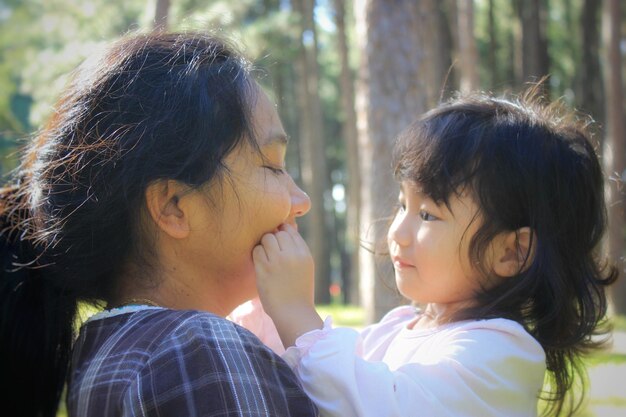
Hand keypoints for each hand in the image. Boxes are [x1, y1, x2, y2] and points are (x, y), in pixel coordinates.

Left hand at [253, 224, 321, 346]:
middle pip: (278, 233)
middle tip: (271, 252)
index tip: (279, 243)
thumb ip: (297, 250)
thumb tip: (283, 230)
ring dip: (264, 246)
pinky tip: (261, 264)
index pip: (291, 231)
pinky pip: (257, 250)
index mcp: (305, 254)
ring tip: (266, 258)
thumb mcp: (305, 267)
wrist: (293, 313)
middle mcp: (293, 255)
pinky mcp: (265, 269)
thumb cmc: (298, 291)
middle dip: (273, 239)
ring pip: (267, 238)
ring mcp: (279, 261)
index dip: (283, 233)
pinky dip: (257, 255)